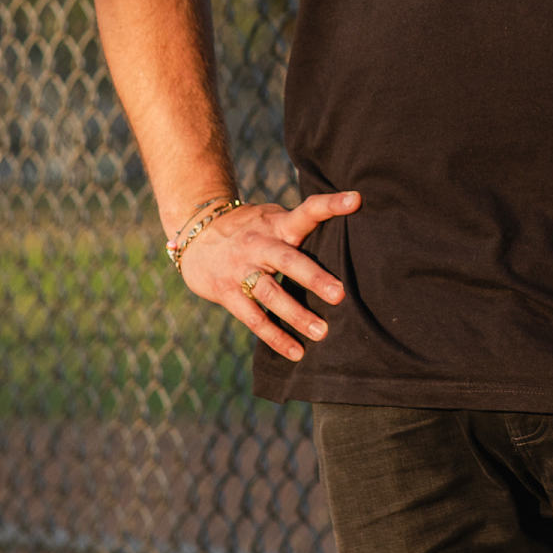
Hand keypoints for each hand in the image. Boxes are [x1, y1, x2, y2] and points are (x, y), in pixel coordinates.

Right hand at [177, 190, 360, 360]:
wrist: (196, 231)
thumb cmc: (251, 228)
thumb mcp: (273, 218)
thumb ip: (301, 225)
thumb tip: (348, 223)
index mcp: (278, 225)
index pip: (308, 210)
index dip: (331, 204)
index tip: (356, 200)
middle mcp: (260, 245)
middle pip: (288, 260)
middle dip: (314, 278)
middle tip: (340, 295)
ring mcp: (241, 269)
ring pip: (271, 294)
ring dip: (296, 315)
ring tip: (322, 333)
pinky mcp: (227, 291)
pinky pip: (254, 318)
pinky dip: (275, 337)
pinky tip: (296, 352)